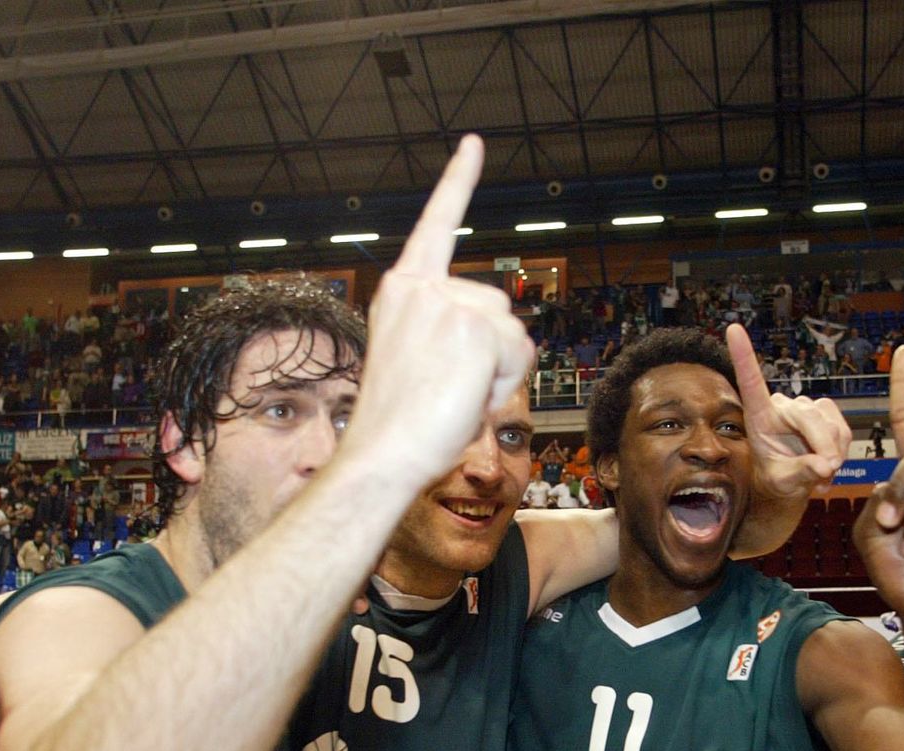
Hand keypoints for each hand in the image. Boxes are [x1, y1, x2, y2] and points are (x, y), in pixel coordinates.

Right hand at [347, 135, 535, 488]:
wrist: (383, 453)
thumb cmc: (400, 423)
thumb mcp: (418, 358)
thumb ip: (448, 330)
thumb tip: (495, 336)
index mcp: (402, 290)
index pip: (436, 224)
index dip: (458, 183)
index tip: (474, 144)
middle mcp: (422, 288)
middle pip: (498, 307)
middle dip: (493, 354)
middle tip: (449, 389)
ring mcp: (449, 303)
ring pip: (513, 332)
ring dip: (499, 372)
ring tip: (454, 396)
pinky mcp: (475, 327)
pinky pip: (520, 354)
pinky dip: (505, 383)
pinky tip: (467, 397)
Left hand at [727, 324, 851, 499]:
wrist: (792, 482)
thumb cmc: (777, 479)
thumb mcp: (783, 482)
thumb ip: (801, 472)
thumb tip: (825, 465)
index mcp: (759, 416)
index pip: (750, 382)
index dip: (743, 356)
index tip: (732, 329)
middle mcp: (781, 405)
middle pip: (809, 417)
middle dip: (823, 447)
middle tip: (826, 472)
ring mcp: (805, 406)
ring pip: (831, 426)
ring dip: (832, 453)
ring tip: (819, 474)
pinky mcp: (825, 411)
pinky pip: (843, 430)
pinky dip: (841, 450)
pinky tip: (828, 464)